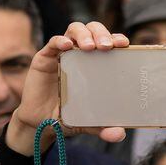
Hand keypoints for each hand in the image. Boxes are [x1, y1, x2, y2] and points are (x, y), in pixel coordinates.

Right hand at [6, 22, 126, 156]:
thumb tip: (119, 135)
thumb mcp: (89, 121)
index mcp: (98, 62)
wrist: (40, 124)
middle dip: (103, 33)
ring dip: (85, 34)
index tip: (125, 44)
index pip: (110, 42)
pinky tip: (68, 46)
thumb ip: (104, 127)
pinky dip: (61, 40)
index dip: (118, 38)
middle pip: (94, 30)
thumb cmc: (69, 116)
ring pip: (75, 30)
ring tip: (90, 47)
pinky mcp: (44, 58)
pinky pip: (53, 42)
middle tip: (108, 46)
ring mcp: (63, 54)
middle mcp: (82, 54)